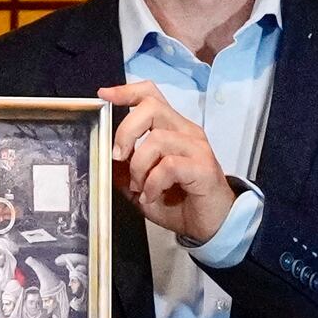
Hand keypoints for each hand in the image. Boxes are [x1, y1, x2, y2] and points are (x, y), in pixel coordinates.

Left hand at [91, 84, 237, 244]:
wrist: (213, 225)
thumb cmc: (182, 203)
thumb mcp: (143, 185)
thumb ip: (125, 171)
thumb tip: (106, 161)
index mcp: (173, 129)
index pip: (151, 96)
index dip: (126, 92)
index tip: (104, 95)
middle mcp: (186, 132)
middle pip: (151, 107)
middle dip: (126, 131)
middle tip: (118, 157)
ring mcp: (197, 148)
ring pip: (157, 139)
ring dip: (139, 167)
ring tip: (140, 187)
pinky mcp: (203, 167)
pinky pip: (169, 165)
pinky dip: (153, 183)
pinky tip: (152, 195)